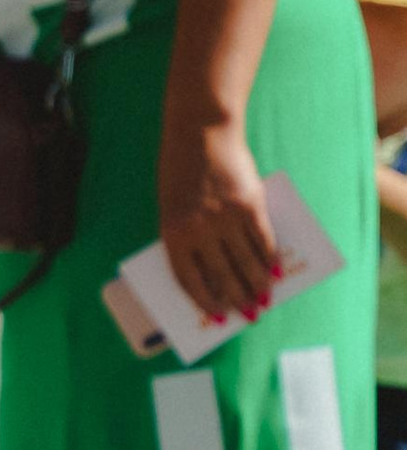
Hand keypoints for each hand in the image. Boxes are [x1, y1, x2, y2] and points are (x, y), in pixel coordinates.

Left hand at [158, 113, 280, 322]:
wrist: (201, 134)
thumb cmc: (181, 173)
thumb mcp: (174, 207)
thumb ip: (190, 236)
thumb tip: (216, 271)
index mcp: (174, 234)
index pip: (189, 279)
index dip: (204, 301)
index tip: (216, 315)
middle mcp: (201, 230)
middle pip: (222, 275)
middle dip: (237, 298)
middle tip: (249, 314)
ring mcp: (227, 219)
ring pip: (247, 262)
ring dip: (258, 284)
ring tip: (265, 298)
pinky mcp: (250, 205)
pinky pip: (263, 240)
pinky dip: (270, 258)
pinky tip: (275, 270)